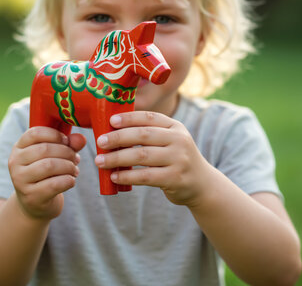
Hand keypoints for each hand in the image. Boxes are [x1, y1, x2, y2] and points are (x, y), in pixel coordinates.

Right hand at [8, 127, 85, 219]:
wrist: (35, 204)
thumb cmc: (47, 175)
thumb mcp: (56, 156)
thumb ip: (69, 144)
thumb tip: (81, 139)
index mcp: (19, 148)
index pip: (35, 133)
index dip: (55, 135)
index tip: (67, 141)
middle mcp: (15, 162)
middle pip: (44, 149)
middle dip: (66, 152)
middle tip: (75, 159)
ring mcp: (20, 180)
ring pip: (49, 165)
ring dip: (68, 167)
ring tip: (74, 170)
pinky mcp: (31, 196)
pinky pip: (54, 184)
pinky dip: (68, 180)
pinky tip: (71, 181)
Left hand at [95, 111, 213, 205]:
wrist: (202, 184)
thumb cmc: (176, 160)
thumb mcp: (171, 141)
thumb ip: (150, 134)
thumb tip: (113, 130)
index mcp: (176, 127)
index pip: (149, 117)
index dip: (129, 118)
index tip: (111, 121)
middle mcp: (179, 140)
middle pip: (143, 135)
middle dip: (118, 137)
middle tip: (100, 142)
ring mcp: (178, 159)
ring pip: (141, 156)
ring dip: (117, 158)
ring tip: (100, 161)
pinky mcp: (175, 178)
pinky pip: (145, 176)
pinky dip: (127, 176)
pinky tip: (114, 176)